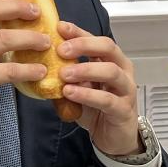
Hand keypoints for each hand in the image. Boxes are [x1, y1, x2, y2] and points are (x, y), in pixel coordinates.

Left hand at [55, 21, 142, 156]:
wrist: (114, 138)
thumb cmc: (98, 109)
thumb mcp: (80, 87)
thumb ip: (68, 75)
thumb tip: (41, 62)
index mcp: (112, 61)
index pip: (96, 39)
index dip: (79, 32)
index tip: (59, 28)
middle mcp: (122, 71)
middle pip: (108, 48)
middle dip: (84, 45)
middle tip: (61, 50)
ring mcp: (126, 90)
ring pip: (111, 71)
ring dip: (85, 69)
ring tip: (63, 74)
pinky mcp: (123, 110)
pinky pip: (106, 99)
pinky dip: (87, 95)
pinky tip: (70, 93)